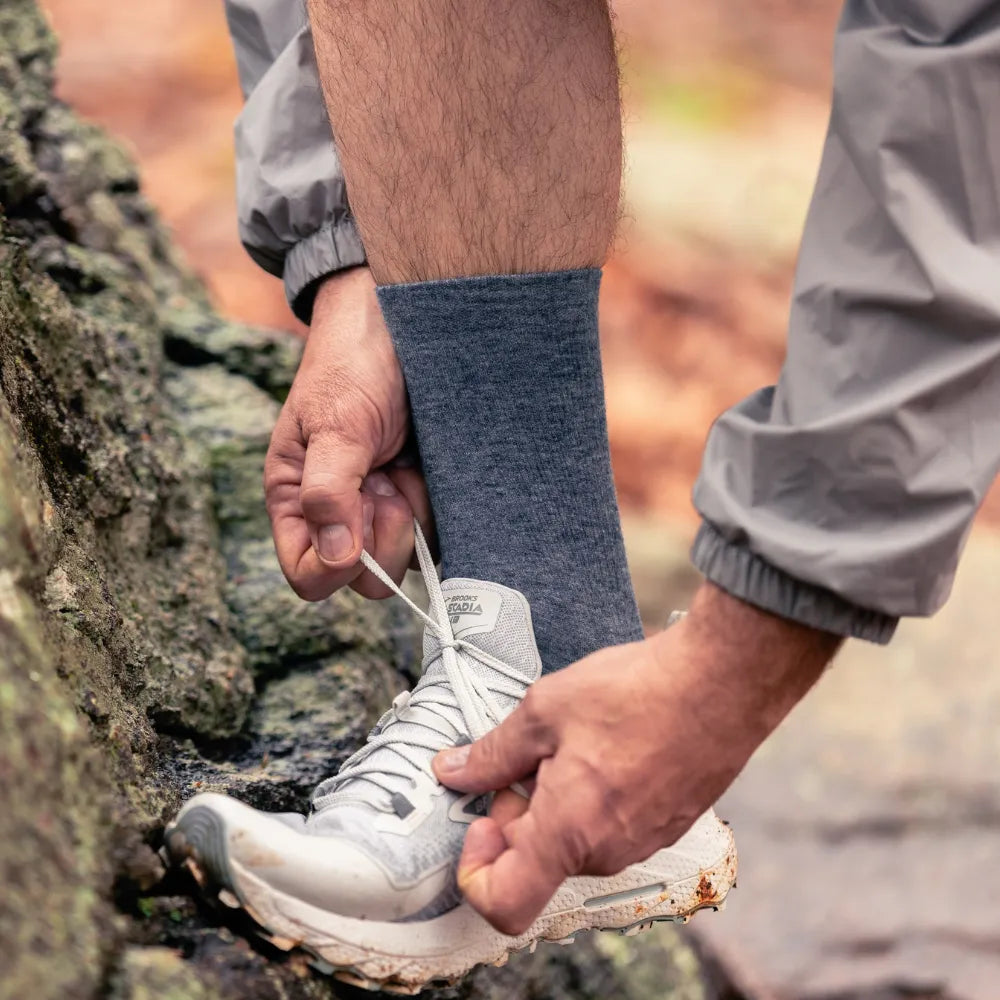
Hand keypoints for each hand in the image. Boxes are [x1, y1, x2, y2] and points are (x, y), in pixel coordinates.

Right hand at [265, 266, 433, 599]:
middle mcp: (339, 513)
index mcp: (297, 500)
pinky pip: (436, 535)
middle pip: (362, 578)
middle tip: (386, 483)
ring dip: (412, 523)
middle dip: (381, 540)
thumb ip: (328, 492)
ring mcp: (384, 507)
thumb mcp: (334, 426)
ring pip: (404, 562)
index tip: (356, 525)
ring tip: (406, 468)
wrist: (402, 324)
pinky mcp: (422, 497)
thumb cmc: (354, 366)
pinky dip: (438, 512)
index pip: (308, 574)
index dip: (333, 567)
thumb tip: (335, 558)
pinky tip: (430, 471)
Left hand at [433, 583, 840, 933]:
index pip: (504, 904)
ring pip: (574, 842)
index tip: (480, 820)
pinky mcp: (667, 825)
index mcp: (569, 833)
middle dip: (516, 815)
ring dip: (555, 803)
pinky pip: (610, 828)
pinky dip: (591, 799)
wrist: (722, 682)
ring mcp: (642, 843)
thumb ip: (492, 752)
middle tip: (525, 755)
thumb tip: (453, 771)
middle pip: (537, 863)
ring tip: (569, 741)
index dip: (475, 872)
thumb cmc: (636, 693)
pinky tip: (602, 745)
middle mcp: (606, 852)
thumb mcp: (544, 711)